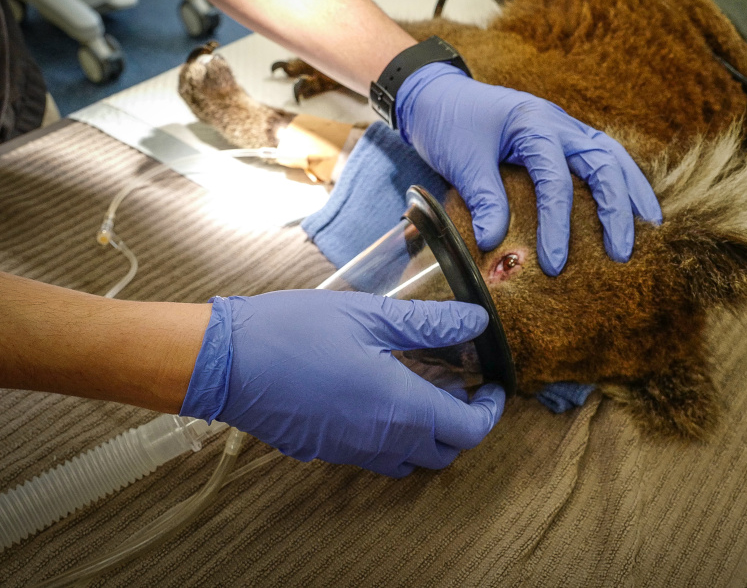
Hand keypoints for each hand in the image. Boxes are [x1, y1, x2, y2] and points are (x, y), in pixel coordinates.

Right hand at [180, 290, 504, 476]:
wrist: (223, 361)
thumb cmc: (295, 332)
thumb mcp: (370, 316)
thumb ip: (429, 323)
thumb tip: (476, 321)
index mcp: (401, 409)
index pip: (468, 430)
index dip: (490, 410)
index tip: (493, 385)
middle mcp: (380, 440)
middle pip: (444, 452)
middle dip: (463, 423)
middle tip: (461, 383)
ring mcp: (350, 451)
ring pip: (409, 460)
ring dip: (429, 434)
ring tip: (422, 388)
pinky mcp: (325, 450)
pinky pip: (375, 456)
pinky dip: (394, 436)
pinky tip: (380, 396)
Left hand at [396, 63, 662, 275]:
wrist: (436, 94)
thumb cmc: (449, 123)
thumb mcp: (462, 161)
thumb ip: (483, 199)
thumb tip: (496, 242)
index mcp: (532, 124)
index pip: (555, 179)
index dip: (558, 225)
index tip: (554, 264)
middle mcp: (557, 123)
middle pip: (602, 162)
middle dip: (616, 209)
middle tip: (622, 252)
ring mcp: (564, 127)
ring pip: (612, 155)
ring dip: (633, 190)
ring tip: (651, 226)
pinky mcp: (563, 138)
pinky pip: (602, 156)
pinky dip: (620, 179)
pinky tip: (631, 204)